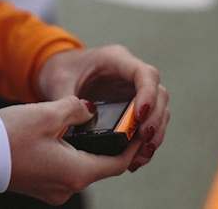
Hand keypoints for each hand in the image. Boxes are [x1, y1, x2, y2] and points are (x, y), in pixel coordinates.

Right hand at [0, 96, 143, 203]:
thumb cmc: (8, 135)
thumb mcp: (47, 114)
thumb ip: (76, 109)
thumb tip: (90, 110)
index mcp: (76, 172)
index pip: (118, 163)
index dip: (131, 144)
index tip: (139, 127)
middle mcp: (68, 187)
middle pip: (101, 165)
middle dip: (110, 144)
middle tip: (117, 120)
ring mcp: (53, 190)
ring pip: (81, 167)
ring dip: (88, 148)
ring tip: (90, 124)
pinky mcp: (40, 186)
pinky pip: (64, 170)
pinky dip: (71, 154)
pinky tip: (64, 136)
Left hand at [37, 46, 168, 172]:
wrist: (58, 70)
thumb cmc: (59, 70)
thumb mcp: (58, 82)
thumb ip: (66, 103)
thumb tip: (73, 130)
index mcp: (115, 59)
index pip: (144, 73)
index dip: (148, 95)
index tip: (139, 118)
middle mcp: (130, 74)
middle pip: (159, 93)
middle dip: (155, 119)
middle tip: (144, 141)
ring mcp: (134, 89)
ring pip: (159, 109)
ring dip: (155, 133)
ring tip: (141, 156)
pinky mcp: (133, 106)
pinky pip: (148, 122)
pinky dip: (145, 140)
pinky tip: (136, 158)